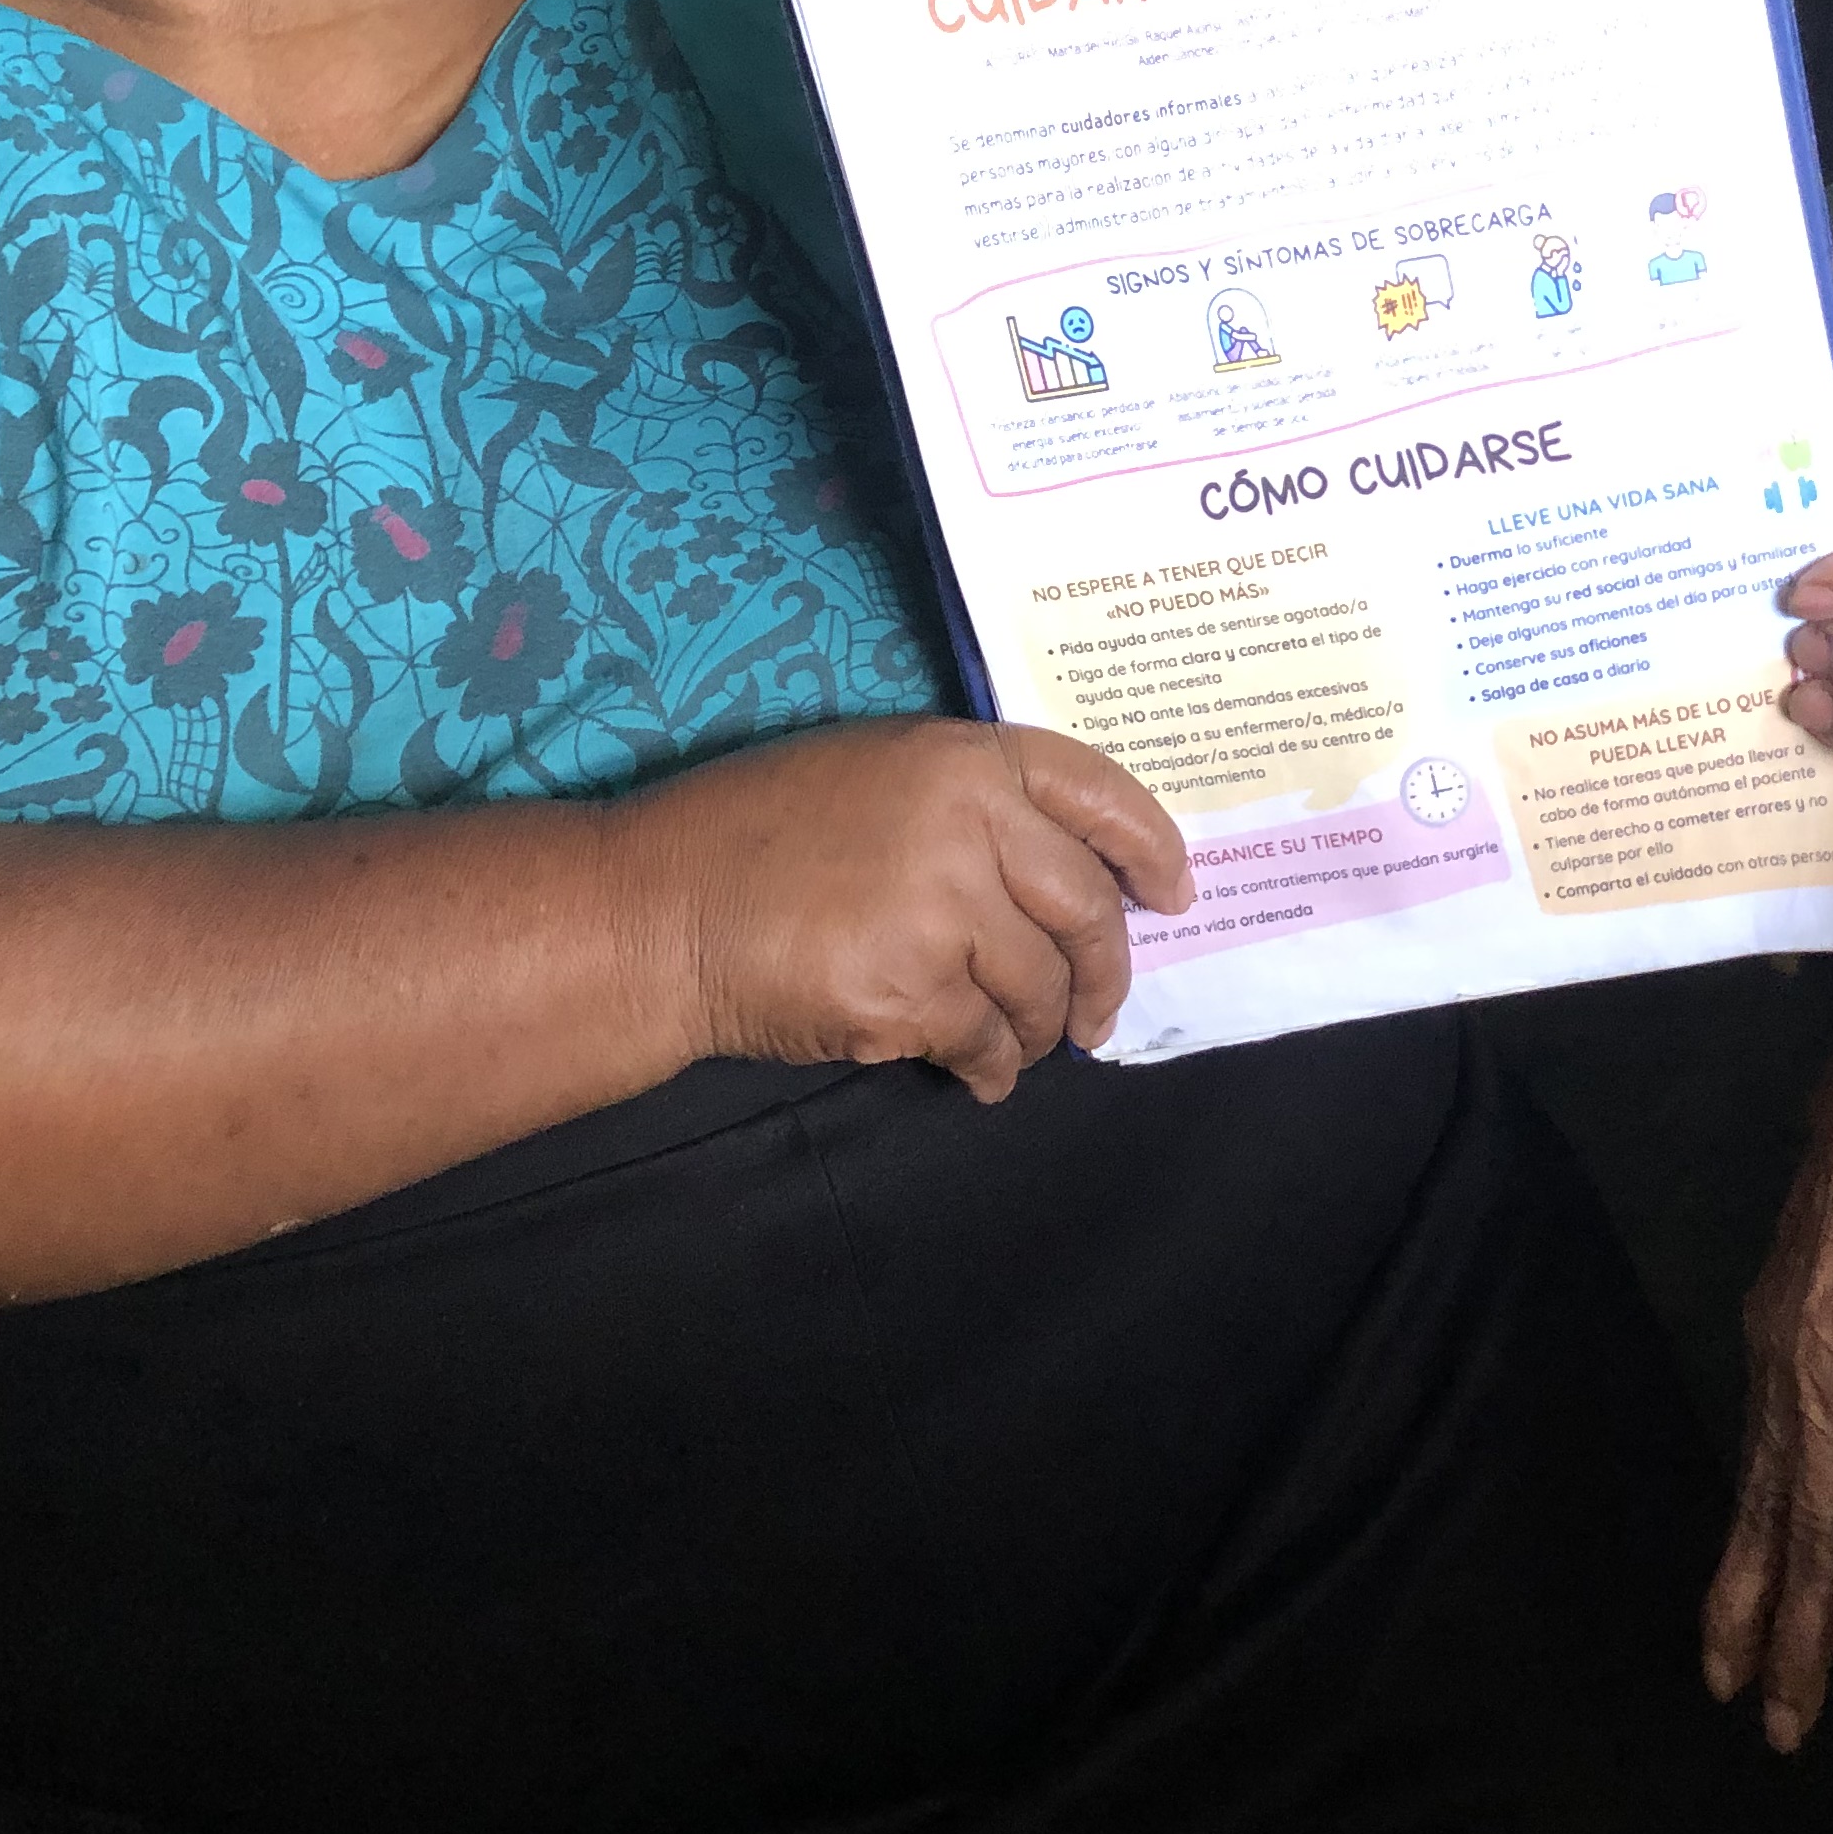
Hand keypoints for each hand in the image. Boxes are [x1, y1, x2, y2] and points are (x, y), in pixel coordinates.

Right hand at [614, 718, 1194, 1103]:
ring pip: (1042, 987)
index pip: (1100, 793)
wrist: (657, 910)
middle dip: (1106, 969)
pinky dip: (993, 1067)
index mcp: (964, 760)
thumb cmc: (757, 833)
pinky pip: (987, 1042)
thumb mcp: (876, 773)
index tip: (1175, 893)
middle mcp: (966, 826)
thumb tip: (1069, 871)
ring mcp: (940, 913)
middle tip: (1099, 1008)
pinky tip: (980, 1073)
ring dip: (1045, 1029)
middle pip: (1087, 909)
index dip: (1152, 847)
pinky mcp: (908, 995)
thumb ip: (972, 805)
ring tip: (1027, 1043)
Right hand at [1704, 1018, 1832, 1748]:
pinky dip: (1747, 1513)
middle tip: (1780, 1726)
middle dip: (1792, 1638)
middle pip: (1805, 1536)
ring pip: (1762, 1499)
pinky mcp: (1766, 1331)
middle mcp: (1820, 1387)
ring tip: (1726, 1670)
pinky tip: (1748, 1549)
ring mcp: (1781, 1359)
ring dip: (1747, 1592)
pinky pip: (1757, 1446)